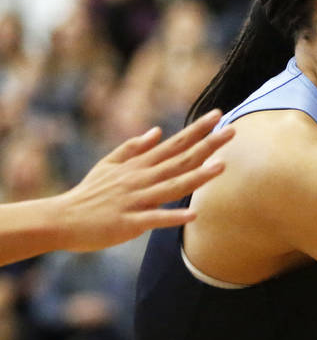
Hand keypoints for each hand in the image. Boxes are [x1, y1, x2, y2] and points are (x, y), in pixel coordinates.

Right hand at [56, 109, 234, 251]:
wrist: (61, 219)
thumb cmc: (89, 193)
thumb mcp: (108, 164)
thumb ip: (133, 147)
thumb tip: (157, 131)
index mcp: (138, 165)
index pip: (175, 144)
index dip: (198, 130)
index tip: (219, 116)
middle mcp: (140, 179)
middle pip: (180, 160)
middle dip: (208, 145)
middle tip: (233, 131)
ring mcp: (135, 200)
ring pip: (171, 186)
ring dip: (197, 177)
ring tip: (222, 166)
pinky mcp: (128, 222)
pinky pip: (154, 219)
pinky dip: (173, 216)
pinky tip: (193, 214)